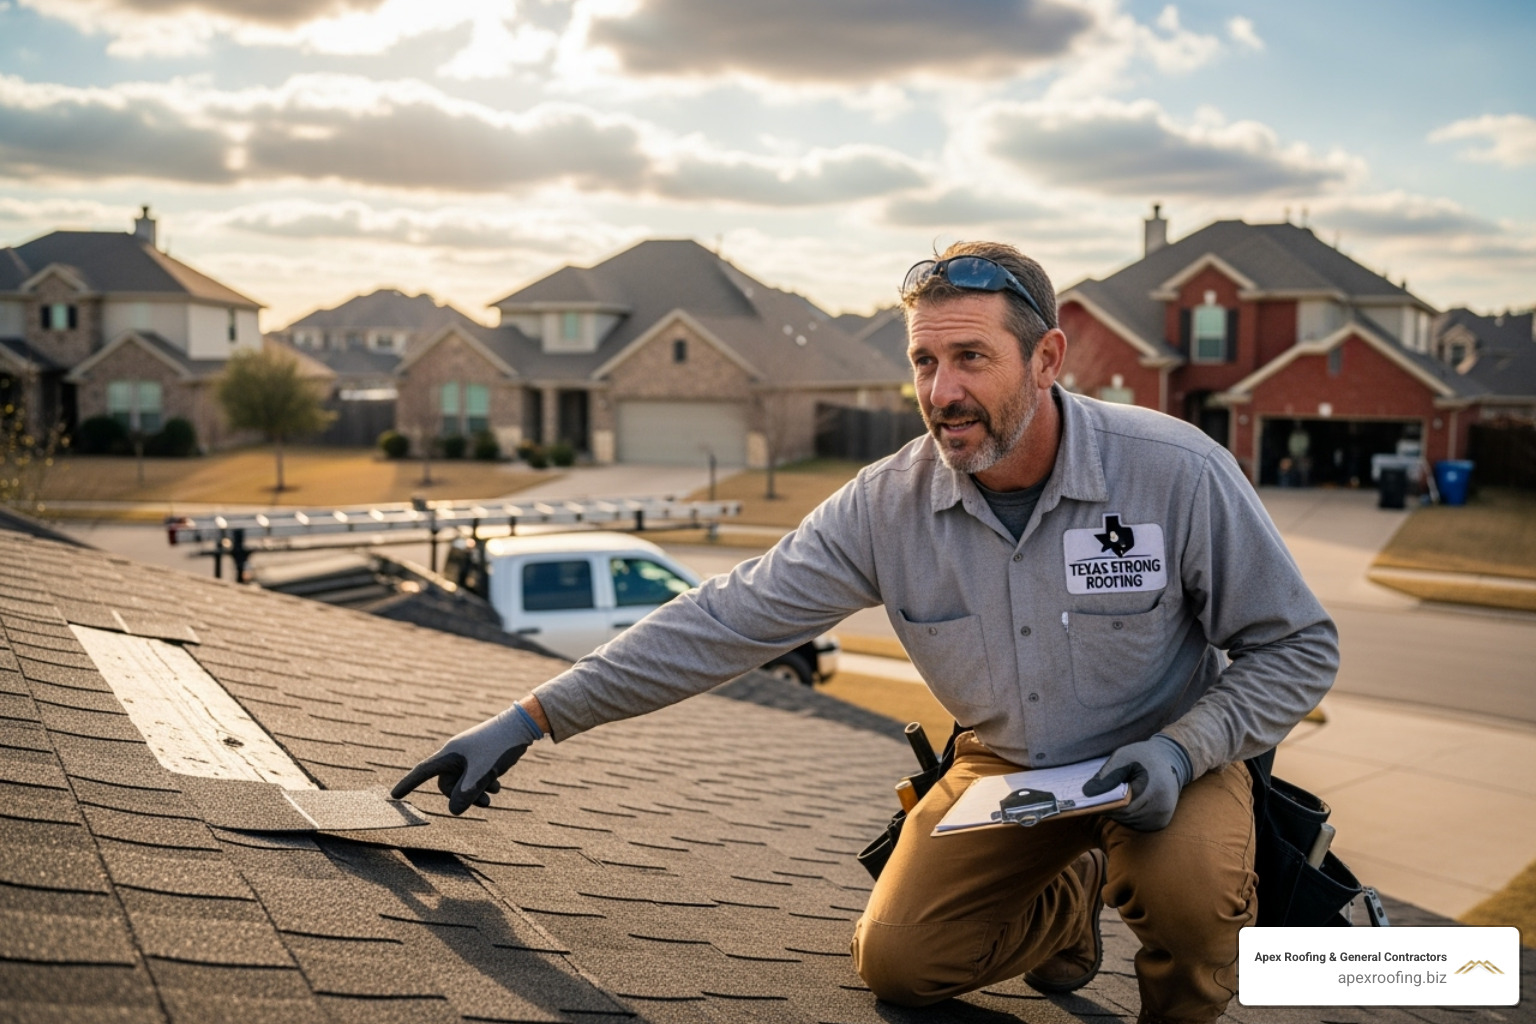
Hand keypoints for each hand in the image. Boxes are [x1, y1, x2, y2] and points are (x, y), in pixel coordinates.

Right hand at [391, 702, 542, 814]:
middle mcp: (456, 754)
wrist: (521, 727)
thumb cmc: (499, 746)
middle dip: (463, 795)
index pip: (423, 771)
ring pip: (464, 782)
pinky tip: (498, 783)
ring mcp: (469, 755)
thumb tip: (453, 811)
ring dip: (477, 791)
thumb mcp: (482, 773)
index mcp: (450, 754)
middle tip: (485, 802)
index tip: (394, 795)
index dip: (409, 784)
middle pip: (448, 784)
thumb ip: (467, 793)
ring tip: (494, 791)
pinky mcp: (481, 756)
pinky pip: (475, 776)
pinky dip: (485, 783)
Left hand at [1081, 734, 1191, 831]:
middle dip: (1110, 807)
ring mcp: (1162, 817)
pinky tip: (1127, 802)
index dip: (1104, 803)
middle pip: (1124, 815)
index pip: (1120, 805)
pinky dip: (1129, 815)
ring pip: (1129, 821)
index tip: (1090, 798)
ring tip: (1116, 796)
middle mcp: (1160, 807)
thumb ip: (1106, 776)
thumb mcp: (1123, 757)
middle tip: (1099, 797)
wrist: (1171, 759)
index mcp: (1152, 789)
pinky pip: (1137, 824)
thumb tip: (1086, 793)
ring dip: (1119, 812)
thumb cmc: (1143, 756)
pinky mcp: (1161, 822)